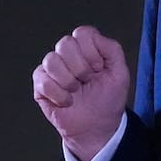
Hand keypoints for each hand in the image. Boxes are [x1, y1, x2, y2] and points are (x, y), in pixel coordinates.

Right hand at [32, 26, 129, 160]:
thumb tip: (93, 36)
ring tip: (76, 91)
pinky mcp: (41, 84)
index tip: (99, 69)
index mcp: (86, 48)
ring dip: (68, 81)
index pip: (82, 33)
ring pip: (51, 60)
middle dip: (80, 67)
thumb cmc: (108, 99)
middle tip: (87, 81)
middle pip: (65, 43)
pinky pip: (42, 80)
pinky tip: (66, 101)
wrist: (96, 126)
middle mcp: (67, 54)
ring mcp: (52, 68)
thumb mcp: (120, 73)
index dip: (92, 53)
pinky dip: (58, 94)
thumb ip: (112, 50)